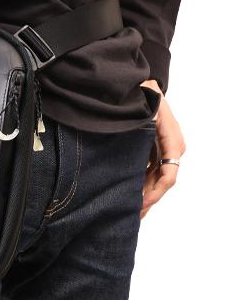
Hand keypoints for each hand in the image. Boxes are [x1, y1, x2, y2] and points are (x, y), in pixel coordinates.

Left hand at [140, 80, 185, 218]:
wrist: (140, 83)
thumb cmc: (144, 95)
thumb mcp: (146, 114)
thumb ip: (144, 136)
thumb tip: (134, 163)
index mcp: (173, 142)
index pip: (168, 175)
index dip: (154, 193)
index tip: (141, 205)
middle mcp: (172, 148)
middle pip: (161, 181)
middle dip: (147, 199)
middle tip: (132, 216)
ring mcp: (164, 148)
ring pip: (154, 177)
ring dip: (142, 193)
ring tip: (127, 211)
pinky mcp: (153, 148)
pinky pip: (148, 169)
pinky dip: (139, 182)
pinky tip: (126, 193)